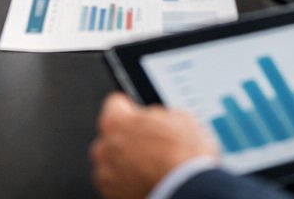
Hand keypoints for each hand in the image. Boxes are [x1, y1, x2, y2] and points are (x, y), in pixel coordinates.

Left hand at [90, 93, 215, 198]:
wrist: (188, 191)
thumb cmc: (184, 158)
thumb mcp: (181, 119)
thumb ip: (160, 115)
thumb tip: (161, 118)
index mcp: (117, 122)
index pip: (116, 104)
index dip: (131, 109)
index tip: (138, 113)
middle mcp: (105, 147)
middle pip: (112, 135)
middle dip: (129, 138)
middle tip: (151, 145)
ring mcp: (106, 174)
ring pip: (112, 161)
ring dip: (126, 162)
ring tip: (151, 167)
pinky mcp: (112, 195)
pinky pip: (116, 184)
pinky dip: (127, 183)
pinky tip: (147, 181)